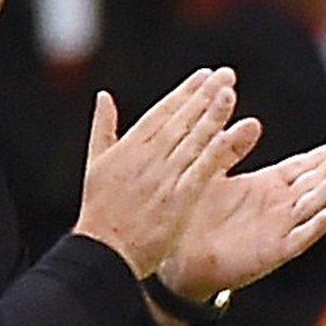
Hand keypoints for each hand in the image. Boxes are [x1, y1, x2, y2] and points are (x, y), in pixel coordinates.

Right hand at [73, 70, 260, 281]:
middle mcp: (147, 158)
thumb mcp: (95, 164)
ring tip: (230, 92)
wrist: (103, 252)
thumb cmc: (99, 211)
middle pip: (181, 120)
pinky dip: (215, 150)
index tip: (205, 74)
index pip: (162, 112)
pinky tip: (231, 133)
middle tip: (226, 74)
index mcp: (128, 147)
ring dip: (213, 115)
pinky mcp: (177, 199)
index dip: (185, 92)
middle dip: (204, 95)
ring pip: (192, 140)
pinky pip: (200, 170)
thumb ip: (103, 128)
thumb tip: (104, 95)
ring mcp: (163, 178)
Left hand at [156, 134, 325, 299]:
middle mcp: (280, 206)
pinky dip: (314, 227)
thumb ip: (229, 148)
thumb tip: (251, 121)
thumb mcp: (213, 172)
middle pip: (316, 182)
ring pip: (314, 206)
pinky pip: (298, 239)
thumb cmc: (195, 215)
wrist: (178, 259)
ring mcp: (279, 229)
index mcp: (268, 186)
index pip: (305, 166)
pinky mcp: (272, 252)